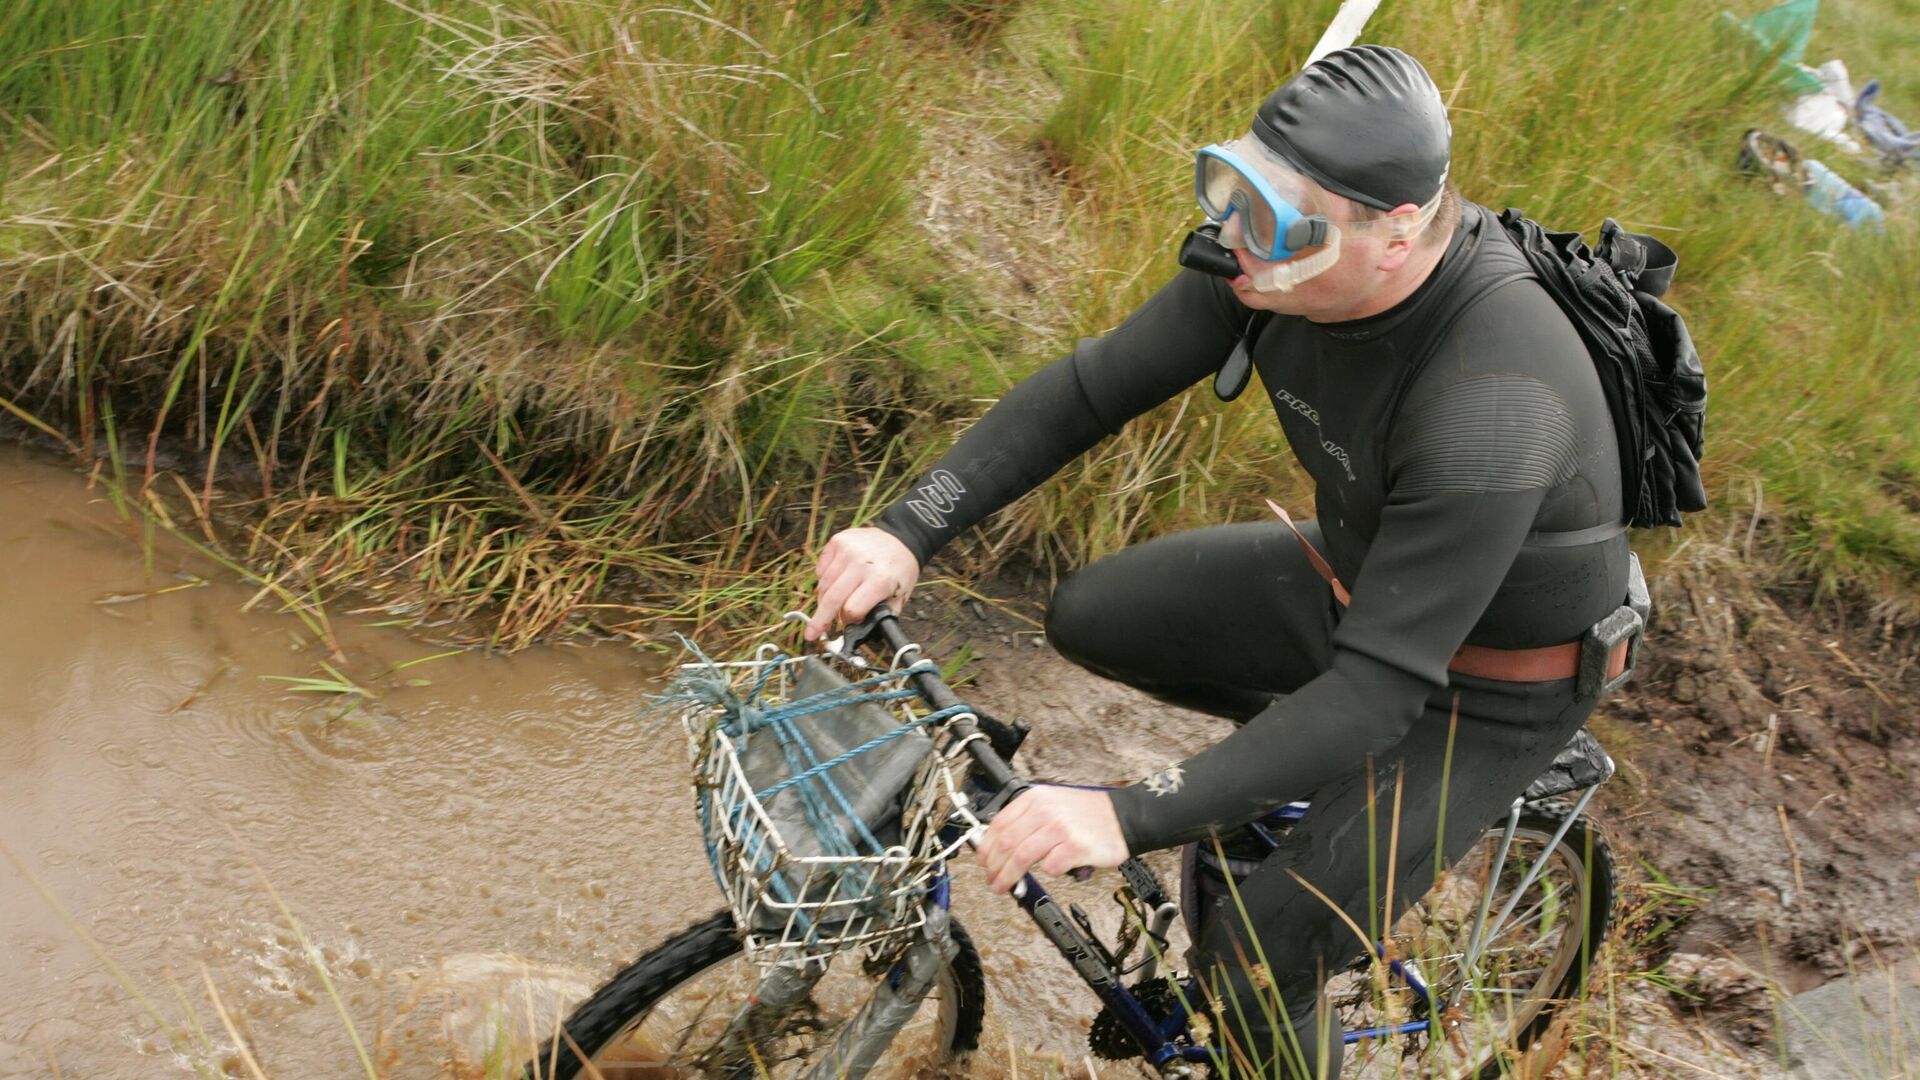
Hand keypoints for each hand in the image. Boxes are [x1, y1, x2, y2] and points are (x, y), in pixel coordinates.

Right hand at [805, 527, 920, 640]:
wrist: (902, 538)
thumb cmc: (900, 570)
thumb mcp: (900, 596)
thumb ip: (881, 615)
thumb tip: (860, 630)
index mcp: (880, 580)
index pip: (852, 609)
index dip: (849, 620)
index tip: (849, 624)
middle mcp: (861, 564)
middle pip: (832, 599)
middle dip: (819, 620)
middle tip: (811, 634)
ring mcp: (847, 550)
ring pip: (824, 585)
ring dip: (823, 601)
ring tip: (827, 608)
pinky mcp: (838, 542)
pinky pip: (821, 569)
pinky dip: (824, 581)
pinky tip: (834, 584)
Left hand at [976, 786, 1129, 893]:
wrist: (1123, 817)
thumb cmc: (1088, 814)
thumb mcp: (1053, 803)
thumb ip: (1027, 820)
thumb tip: (998, 845)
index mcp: (1035, 798)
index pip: (999, 824)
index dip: (986, 847)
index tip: (983, 862)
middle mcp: (1045, 811)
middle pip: (1006, 843)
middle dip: (994, 867)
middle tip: (992, 880)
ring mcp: (1060, 828)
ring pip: (1021, 857)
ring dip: (1009, 877)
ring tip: (1005, 886)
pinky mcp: (1075, 847)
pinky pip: (1050, 867)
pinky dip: (1046, 872)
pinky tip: (1050, 871)